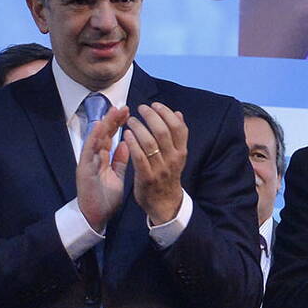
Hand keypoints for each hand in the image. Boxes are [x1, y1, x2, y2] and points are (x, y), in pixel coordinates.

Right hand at [76, 104, 131, 231]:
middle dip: (112, 120)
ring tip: (111, 112)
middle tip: (122, 107)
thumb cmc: (104, 197)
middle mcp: (94, 158)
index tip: (129, 112)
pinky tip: (99, 128)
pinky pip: (89, 152)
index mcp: (102, 159)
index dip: (119, 125)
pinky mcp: (83, 170)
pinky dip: (94, 139)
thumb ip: (119, 160)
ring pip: (95, 139)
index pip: (111, 137)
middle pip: (103, 135)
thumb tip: (126, 144)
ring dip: (103, 125)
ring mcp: (88, 163)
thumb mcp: (116, 176)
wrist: (94, 217)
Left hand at [126, 103, 188, 224]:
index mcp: (181, 152)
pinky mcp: (147, 177)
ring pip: (150, 142)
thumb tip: (178, 113)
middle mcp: (173, 159)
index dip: (166, 113)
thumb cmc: (168, 175)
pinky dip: (132, 144)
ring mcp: (160, 168)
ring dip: (139, 127)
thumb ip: (178, 135)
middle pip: (163, 131)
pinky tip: (126, 135)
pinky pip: (139, 157)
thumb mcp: (178, 155)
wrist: (164, 203)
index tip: (155, 104)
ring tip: (131, 120)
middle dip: (151, 116)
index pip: (178, 127)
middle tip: (141, 108)